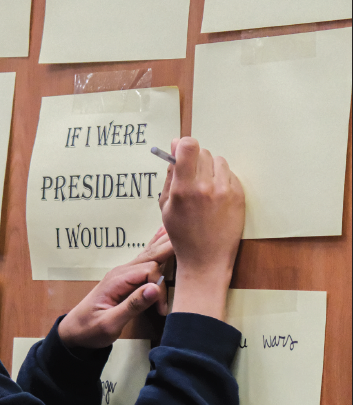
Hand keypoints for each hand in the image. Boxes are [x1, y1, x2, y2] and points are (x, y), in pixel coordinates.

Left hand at [59, 228, 173, 348]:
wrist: (74, 332)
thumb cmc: (90, 330)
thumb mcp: (110, 323)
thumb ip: (132, 306)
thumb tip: (154, 289)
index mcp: (117, 280)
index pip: (149, 271)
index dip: (160, 288)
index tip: (161, 310)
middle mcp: (121, 272)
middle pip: (151, 255)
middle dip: (170, 250)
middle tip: (193, 240)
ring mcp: (123, 273)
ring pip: (149, 254)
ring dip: (166, 246)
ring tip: (182, 228)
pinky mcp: (125, 278)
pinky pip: (144, 259)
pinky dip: (157, 248)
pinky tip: (163, 234)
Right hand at [160, 137, 244, 319]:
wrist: (206, 260)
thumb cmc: (182, 235)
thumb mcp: (166, 208)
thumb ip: (170, 176)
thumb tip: (174, 149)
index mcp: (183, 190)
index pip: (189, 147)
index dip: (184, 144)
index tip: (181, 149)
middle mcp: (206, 187)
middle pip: (203, 152)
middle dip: (196, 159)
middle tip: (192, 176)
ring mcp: (225, 191)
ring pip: (218, 161)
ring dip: (210, 169)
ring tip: (205, 188)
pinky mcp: (239, 196)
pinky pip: (230, 174)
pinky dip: (222, 180)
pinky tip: (216, 197)